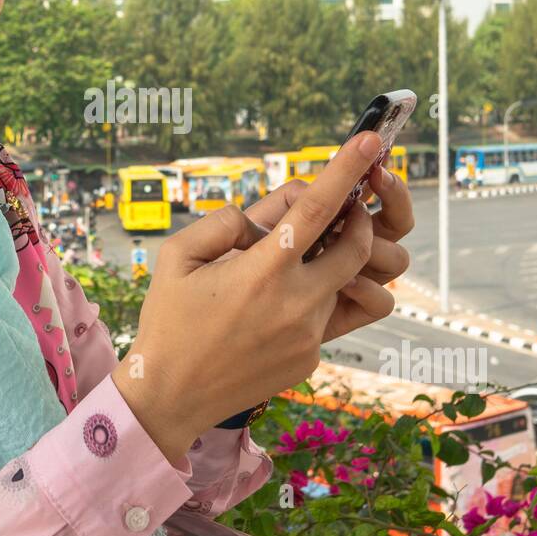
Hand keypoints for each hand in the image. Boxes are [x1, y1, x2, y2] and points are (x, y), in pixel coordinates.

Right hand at [110, 131, 397, 463]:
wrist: (169, 396)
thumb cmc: (168, 320)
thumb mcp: (177, 256)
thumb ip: (223, 221)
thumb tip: (261, 216)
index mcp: (261, 271)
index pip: (317, 210)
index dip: (345, 170)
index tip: (368, 139)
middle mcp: (296, 303)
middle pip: (358, 246)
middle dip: (359, 221)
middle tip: (341, 212)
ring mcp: (309, 334)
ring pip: (350, 283)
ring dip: (338, 262)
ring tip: (302, 261)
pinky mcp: (312, 356)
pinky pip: (333, 314)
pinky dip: (315, 297)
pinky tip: (275, 305)